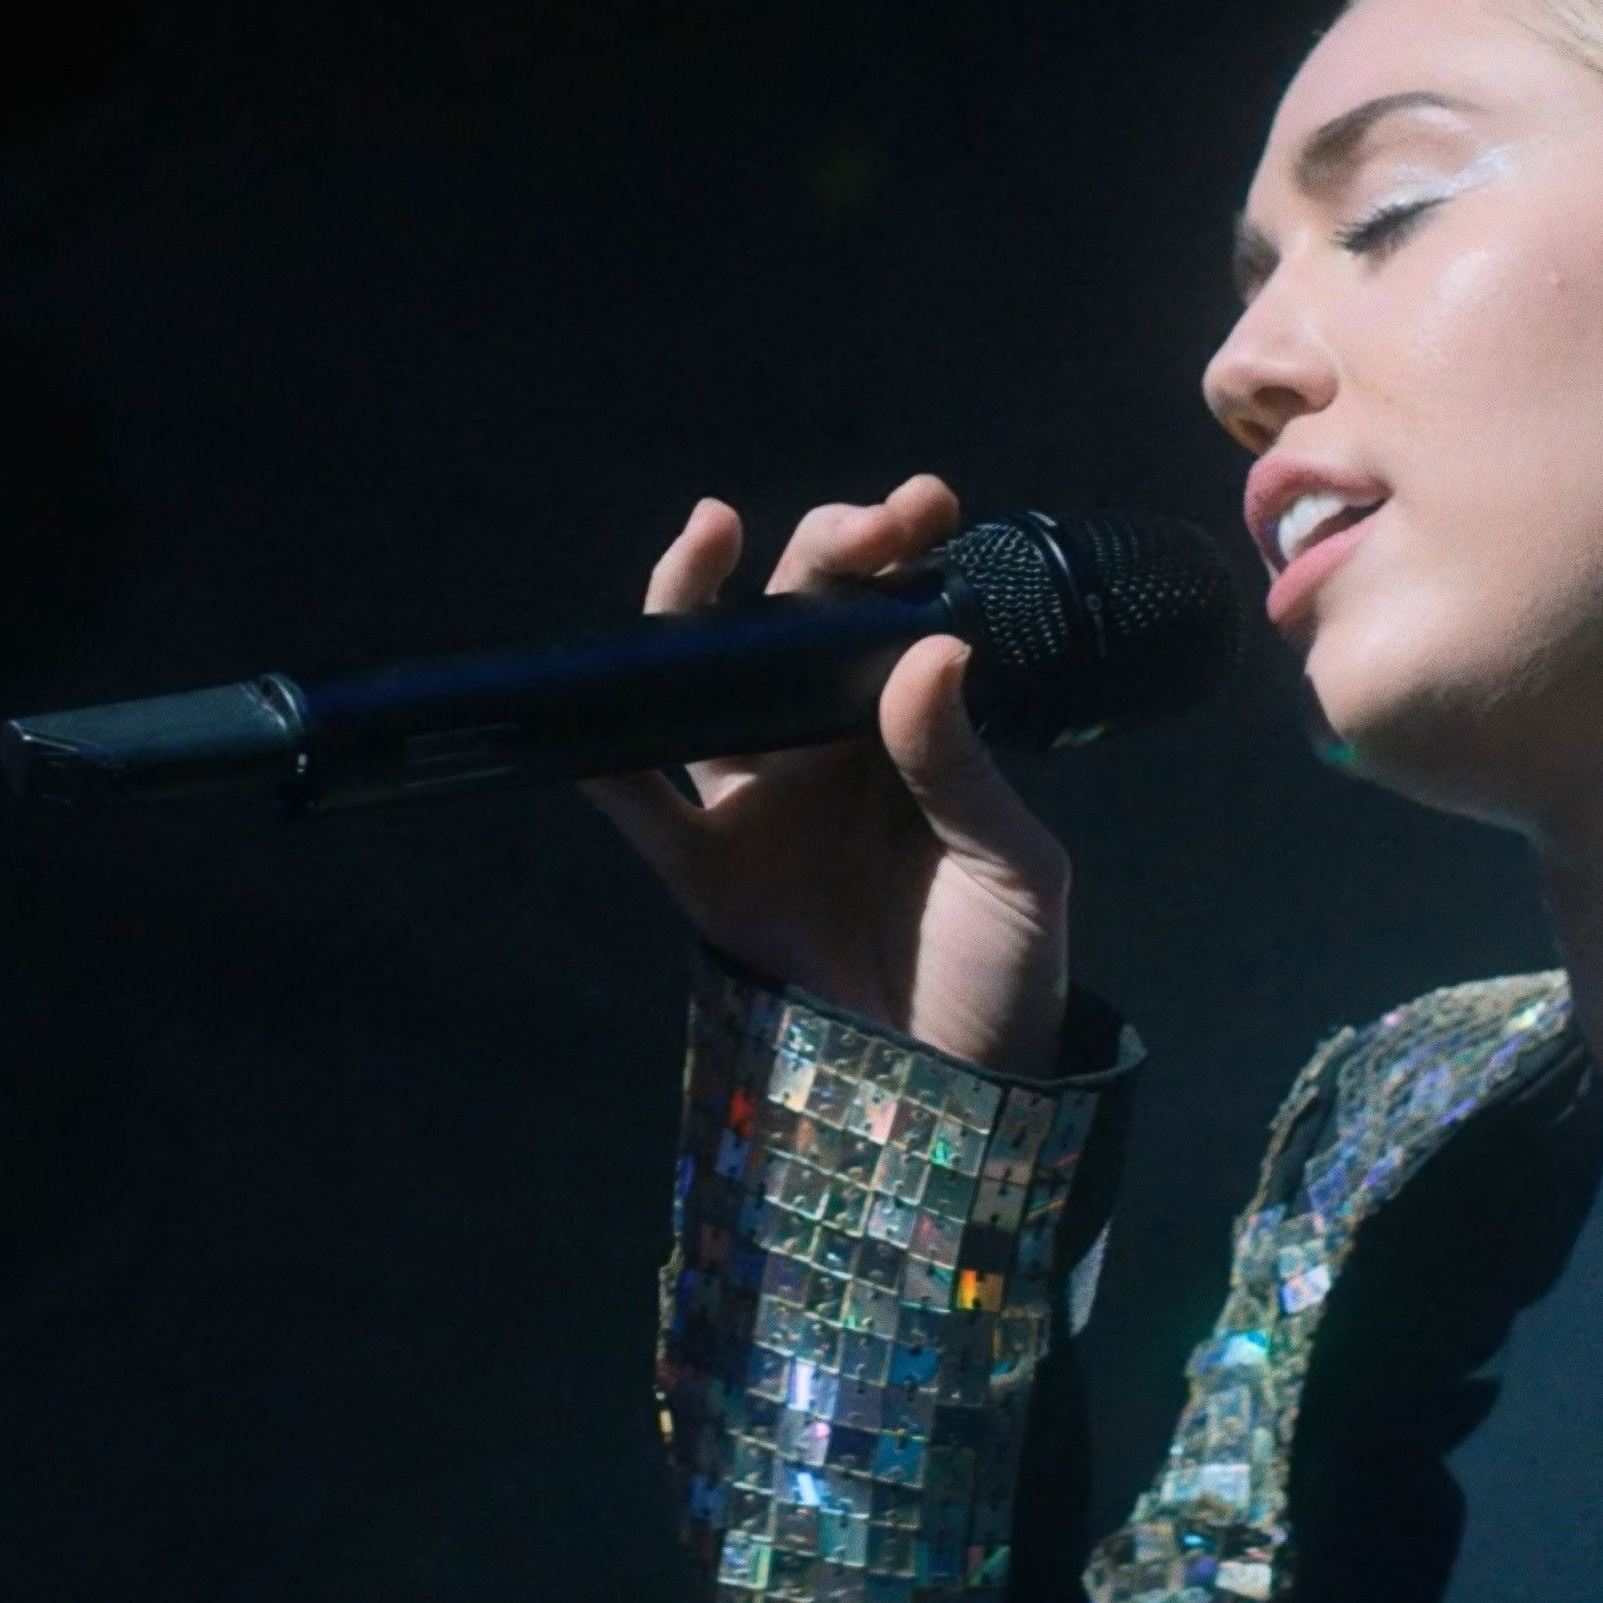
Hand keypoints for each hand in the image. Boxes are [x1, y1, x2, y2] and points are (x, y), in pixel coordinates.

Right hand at [581, 476, 1072, 1074]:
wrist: (952, 1096)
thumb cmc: (1002, 970)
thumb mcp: (1010, 869)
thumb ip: (961, 767)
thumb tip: (931, 648)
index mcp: (913, 731)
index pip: (897, 615)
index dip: (901, 553)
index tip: (926, 506)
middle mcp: (828, 746)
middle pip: (799, 621)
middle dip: (822, 552)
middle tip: (861, 526)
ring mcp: (759, 801)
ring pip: (703, 680)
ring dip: (692, 606)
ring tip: (710, 534)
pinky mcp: (704, 870)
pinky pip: (638, 803)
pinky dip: (602, 756)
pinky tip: (592, 710)